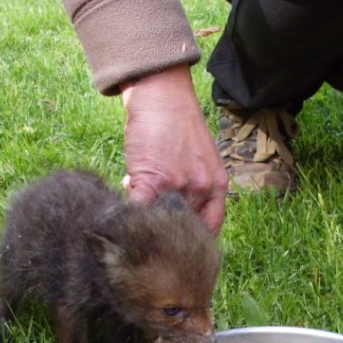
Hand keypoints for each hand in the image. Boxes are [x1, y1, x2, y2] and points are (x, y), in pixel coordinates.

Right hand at [120, 65, 227, 234]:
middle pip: (184, 230)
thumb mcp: (200, 159)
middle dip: (166, 231)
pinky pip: (140, 212)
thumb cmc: (176, 125)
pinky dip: (130, 213)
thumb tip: (172, 215)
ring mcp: (179, 186)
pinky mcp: (152, 181)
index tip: (179, 246)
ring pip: (161, 223)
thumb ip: (194, 188)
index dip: (194, 242)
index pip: (211, 229)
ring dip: (146, 221)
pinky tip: (125, 204)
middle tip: (151, 227)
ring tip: (137, 204)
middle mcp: (203, 189)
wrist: (161, 95)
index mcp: (217, 185)